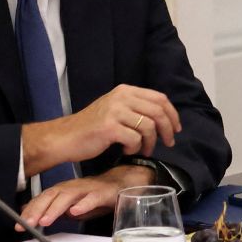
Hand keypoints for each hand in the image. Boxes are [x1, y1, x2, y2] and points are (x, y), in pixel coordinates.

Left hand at [16, 167, 145, 230]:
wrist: (122, 183)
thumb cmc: (95, 196)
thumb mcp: (72, 205)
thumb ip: (55, 209)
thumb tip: (34, 215)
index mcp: (63, 191)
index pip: (42, 199)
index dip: (30, 211)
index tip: (18, 225)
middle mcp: (72, 188)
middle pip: (51, 196)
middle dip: (37, 210)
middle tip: (27, 224)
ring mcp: (87, 189)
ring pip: (68, 196)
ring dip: (55, 208)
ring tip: (45, 220)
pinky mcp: (103, 193)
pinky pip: (92, 198)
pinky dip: (84, 204)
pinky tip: (76, 212)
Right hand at [22, 84, 180, 175]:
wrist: (64, 138)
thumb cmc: (92, 128)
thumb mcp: (115, 109)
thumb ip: (136, 108)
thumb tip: (164, 118)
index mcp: (125, 91)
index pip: (160, 98)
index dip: (172, 114)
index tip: (176, 128)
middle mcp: (121, 97)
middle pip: (158, 111)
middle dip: (167, 130)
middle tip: (168, 143)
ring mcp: (114, 111)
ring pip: (148, 126)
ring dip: (150, 143)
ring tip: (143, 150)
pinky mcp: (109, 127)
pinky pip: (134, 139)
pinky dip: (135, 148)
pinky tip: (126, 150)